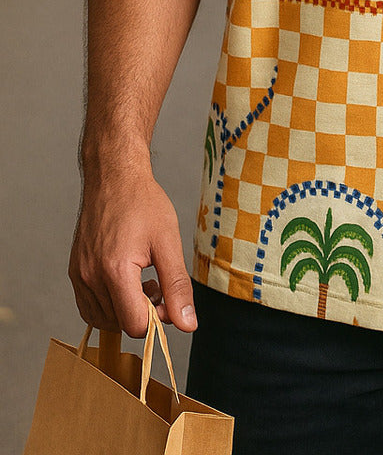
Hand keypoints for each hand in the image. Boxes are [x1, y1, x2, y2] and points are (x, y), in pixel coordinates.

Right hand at [69, 165, 196, 336]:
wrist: (114, 177)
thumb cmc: (143, 203)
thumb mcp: (169, 242)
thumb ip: (177, 287)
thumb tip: (187, 324)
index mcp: (115, 271)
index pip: (135, 325)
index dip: (157, 318)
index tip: (167, 296)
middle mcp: (91, 277)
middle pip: (119, 324)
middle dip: (143, 313)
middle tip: (157, 284)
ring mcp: (79, 275)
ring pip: (103, 319)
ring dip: (125, 310)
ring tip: (142, 281)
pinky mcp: (75, 272)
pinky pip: (89, 306)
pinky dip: (109, 305)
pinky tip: (125, 283)